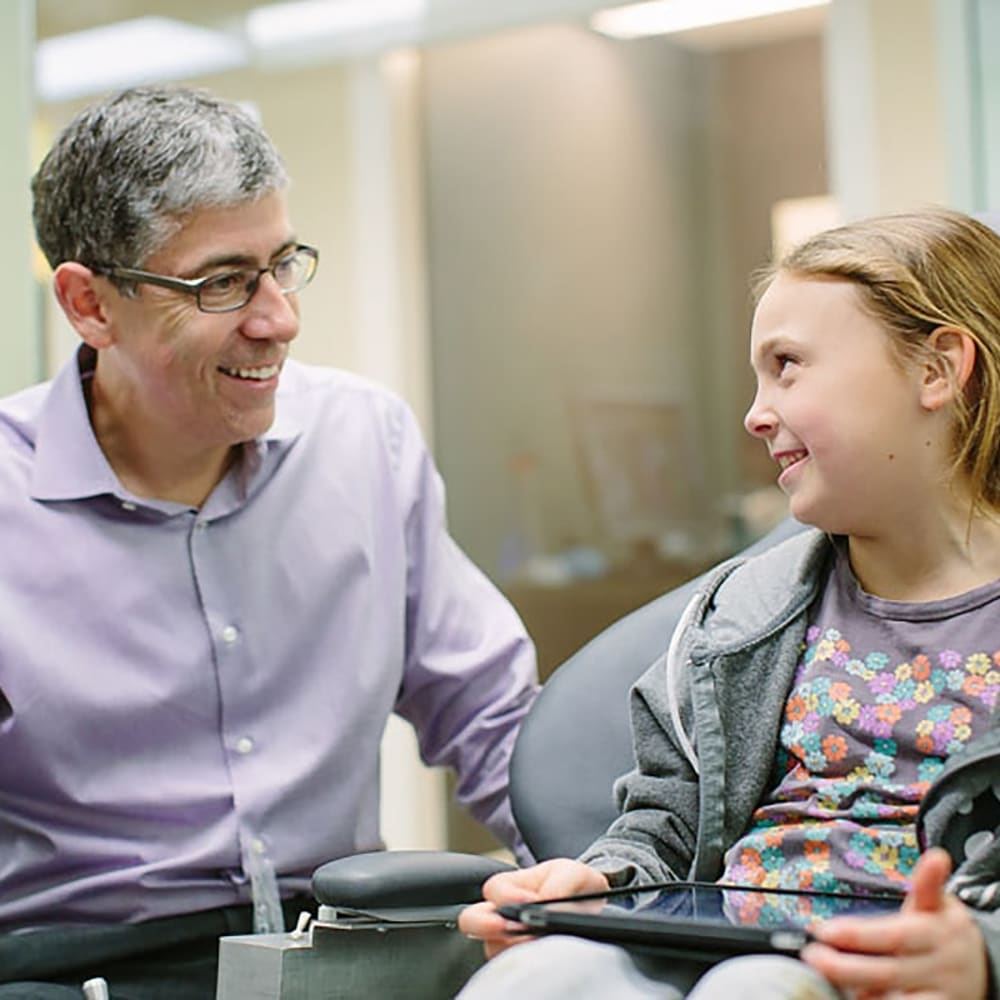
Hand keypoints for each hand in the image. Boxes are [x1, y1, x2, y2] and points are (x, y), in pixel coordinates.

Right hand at [458, 858, 609, 958]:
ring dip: (513, 944)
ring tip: (537, 942)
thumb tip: (547, 902)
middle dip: (483, 924)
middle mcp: (502, 915)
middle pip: (471, 920)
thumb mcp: (572, 873)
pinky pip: (512, 964)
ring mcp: (509, 941)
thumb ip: (560, 883)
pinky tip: (544, 955)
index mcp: (510, 887)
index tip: (529, 899)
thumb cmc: (575, 888)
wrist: (593, 912)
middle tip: (505, 927)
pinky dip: (526, 961)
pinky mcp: (522, 961)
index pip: (493, 890)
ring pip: (493, 947)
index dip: (508, 895)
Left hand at [801, 847, 987, 998]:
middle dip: (844, 967)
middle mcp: (936, 968)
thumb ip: (927, 885)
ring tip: (827, 979)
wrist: (984, 970)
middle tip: (813, 956)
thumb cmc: (944, 932)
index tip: (823, 931)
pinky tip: (854, 996)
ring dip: (860, 993)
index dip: (856, 935)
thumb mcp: (938, 906)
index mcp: (934, 934)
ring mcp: (937, 997)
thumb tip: (937, 857)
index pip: (891, 936)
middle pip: (886, 972)